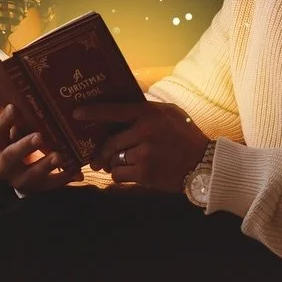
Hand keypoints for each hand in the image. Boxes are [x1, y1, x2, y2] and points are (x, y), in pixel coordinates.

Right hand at [0, 104, 80, 192]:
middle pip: (11, 156)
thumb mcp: (14, 135)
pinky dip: (65, 178)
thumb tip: (32, 101)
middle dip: (26, 146)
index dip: (4, 120)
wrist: (16, 176)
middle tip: (39, 136)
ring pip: (32, 175)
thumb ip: (20, 122)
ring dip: (46, 165)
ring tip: (59, 156)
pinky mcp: (36, 189)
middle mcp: (4, 166)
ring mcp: (20, 180)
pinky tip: (77, 174)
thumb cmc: (17, 145)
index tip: (14, 107)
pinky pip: (50, 185)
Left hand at [77, 101, 208, 191]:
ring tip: (123, 164)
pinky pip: (119, 175)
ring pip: (113, 160)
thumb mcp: (171, 112)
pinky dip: (121, 175)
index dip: (93, 112)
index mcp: (149, 113)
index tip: (76, 114)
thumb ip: (148, 108)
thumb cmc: (187, 135)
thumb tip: (124, 106)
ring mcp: (144, 153)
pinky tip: (131, 173)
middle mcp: (145, 131)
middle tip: (96, 157)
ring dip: (113, 164)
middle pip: (109, 142)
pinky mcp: (145, 174)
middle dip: (101, 151)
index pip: (114, 110)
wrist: (205, 163)